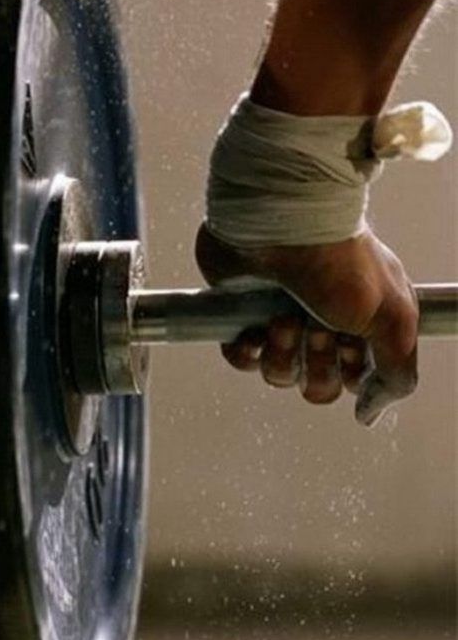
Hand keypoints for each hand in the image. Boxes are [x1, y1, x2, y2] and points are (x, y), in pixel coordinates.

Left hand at [195, 224, 418, 425]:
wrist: (281, 224)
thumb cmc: (342, 264)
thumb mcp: (394, 320)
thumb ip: (397, 373)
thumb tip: (370, 415)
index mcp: (363, 323)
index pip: (358, 381)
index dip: (353, 375)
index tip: (353, 346)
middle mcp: (323, 323)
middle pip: (320, 386)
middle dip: (318, 363)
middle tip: (316, 326)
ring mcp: (280, 319)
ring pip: (280, 376)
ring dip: (283, 352)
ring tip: (282, 316)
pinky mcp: (243, 315)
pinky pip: (242, 362)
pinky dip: (246, 352)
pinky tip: (253, 328)